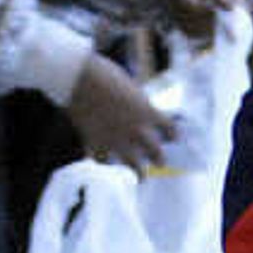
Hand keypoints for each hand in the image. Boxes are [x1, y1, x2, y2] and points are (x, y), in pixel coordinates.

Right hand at [63, 53, 178, 170]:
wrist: (79, 78)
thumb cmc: (105, 74)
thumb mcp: (129, 88)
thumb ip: (136, 105)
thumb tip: (137, 114)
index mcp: (148, 112)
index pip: (170, 129)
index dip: (172, 134)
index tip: (173, 138)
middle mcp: (137, 130)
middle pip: (156, 153)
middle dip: (159, 159)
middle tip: (160, 162)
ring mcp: (117, 140)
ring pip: (134, 166)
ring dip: (139, 173)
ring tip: (141, 178)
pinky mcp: (97, 144)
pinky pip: (104, 160)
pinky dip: (105, 161)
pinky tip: (106, 163)